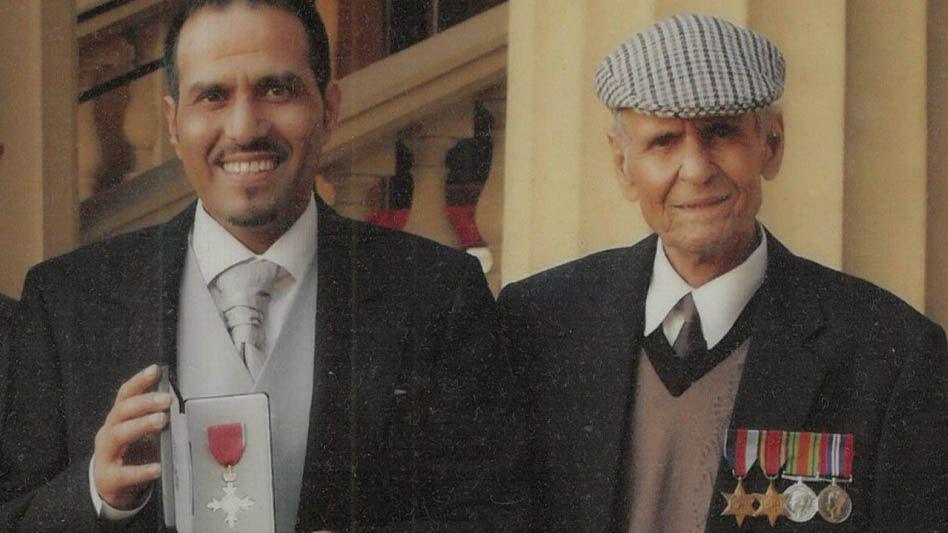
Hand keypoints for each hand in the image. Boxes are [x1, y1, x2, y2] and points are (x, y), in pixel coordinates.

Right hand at [93, 364, 170, 509]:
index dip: (139, 381)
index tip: (155, 370)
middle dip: (144, 402)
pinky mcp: (110, 478)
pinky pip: (125, 473)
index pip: (125, 395)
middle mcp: (108, 433)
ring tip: (162, 420)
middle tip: (166, 400)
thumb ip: (152, 416)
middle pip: (121, 412)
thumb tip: (173, 398)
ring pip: (118, 435)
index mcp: (117, 419)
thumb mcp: (139, 432)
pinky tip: (157, 467)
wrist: (109, 486)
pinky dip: (142, 470)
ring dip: (141, 425)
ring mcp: (106, 455)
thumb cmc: (128, 453)